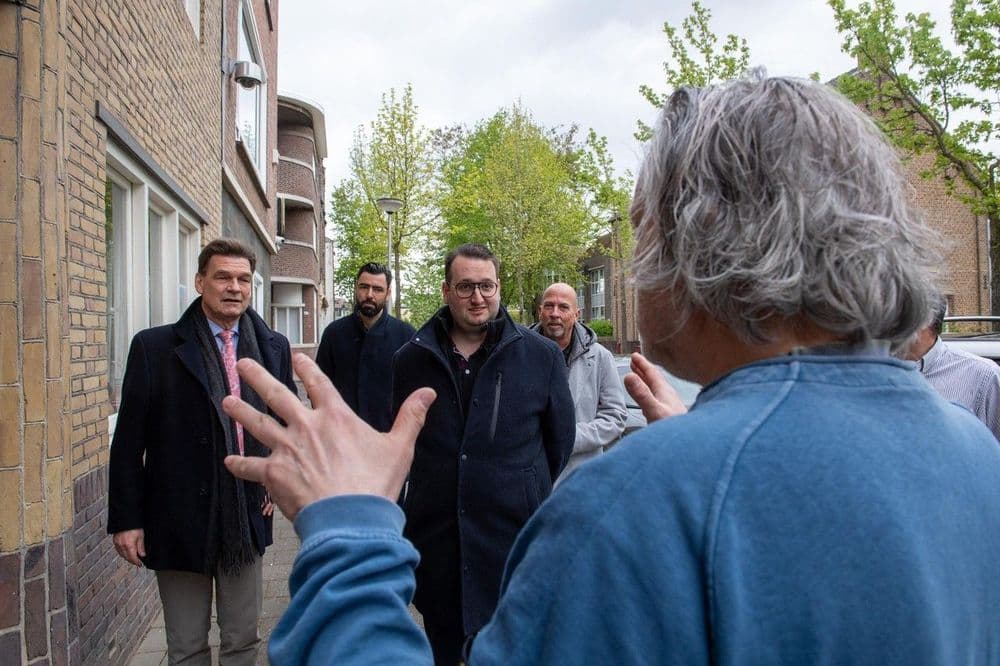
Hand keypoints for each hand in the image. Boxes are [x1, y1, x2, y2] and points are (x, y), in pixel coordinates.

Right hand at [113, 528, 145, 566]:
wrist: (126, 518)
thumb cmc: (134, 525)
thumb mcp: (141, 536)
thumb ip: (141, 547)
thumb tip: (142, 555)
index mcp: (129, 545)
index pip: (132, 558)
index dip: (136, 562)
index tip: (140, 564)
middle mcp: (121, 545)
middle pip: (126, 557)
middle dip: (132, 561)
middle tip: (137, 562)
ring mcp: (117, 543)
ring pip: (121, 554)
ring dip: (127, 557)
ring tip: (132, 557)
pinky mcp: (115, 540)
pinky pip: (118, 549)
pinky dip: (122, 552)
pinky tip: (126, 551)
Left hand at [222, 353, 435, 521]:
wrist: (350, 517)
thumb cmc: (375, 484)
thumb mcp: (400, 447)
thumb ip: (410, 417)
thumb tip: (428, 392)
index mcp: (336, 416)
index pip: (318, 383)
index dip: (307, 368)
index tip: (296, 356)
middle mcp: (307, 426)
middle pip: (277, 395)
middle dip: (258, 377)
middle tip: (241, 363)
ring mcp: (287, 449)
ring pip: (258, 425)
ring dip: (240, 412)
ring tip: (226, 400)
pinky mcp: (274, 474)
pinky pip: (252, 467)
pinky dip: (240, 465)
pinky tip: (229, 462)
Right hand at [623, 352, 687, 423]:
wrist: (691, 444)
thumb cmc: (676, 429)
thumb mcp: (654, 410)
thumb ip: (641, 394)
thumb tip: (629, 377)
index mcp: (665, 392)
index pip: (652, 373)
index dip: (642, 364)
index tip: (634, 356)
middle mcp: (668, 397)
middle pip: (654, 379)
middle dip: (643, 370)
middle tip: (635, 362)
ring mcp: (670, 406)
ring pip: (656, 389)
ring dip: (646, 382)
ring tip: (639, 377)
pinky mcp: (669, 415)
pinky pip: (657, 399)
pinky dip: (650, 394)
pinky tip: (650, 400)